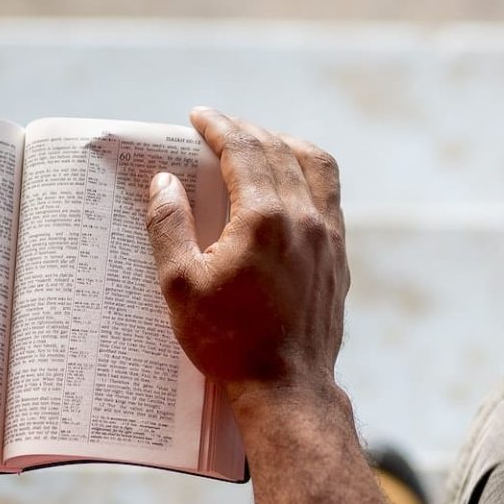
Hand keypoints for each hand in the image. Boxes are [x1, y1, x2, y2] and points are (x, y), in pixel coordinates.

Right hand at [144, 108, 348, 413]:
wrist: (287, 388)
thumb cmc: (228, 342)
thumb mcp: (181, 286)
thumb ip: (169, 226)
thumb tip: (165, 181)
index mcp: (264, 219)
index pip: (244, 150)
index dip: (219, 126)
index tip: (198, 116)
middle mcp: (304, 218)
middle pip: (278, 150)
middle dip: (245, 130)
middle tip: (218, 126)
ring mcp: (329, 236)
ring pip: (314, 165)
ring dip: (283, 143)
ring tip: (258, 142)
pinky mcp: (339, 257)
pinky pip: (330, 194)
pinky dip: (307, 172)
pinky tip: (288, 183)